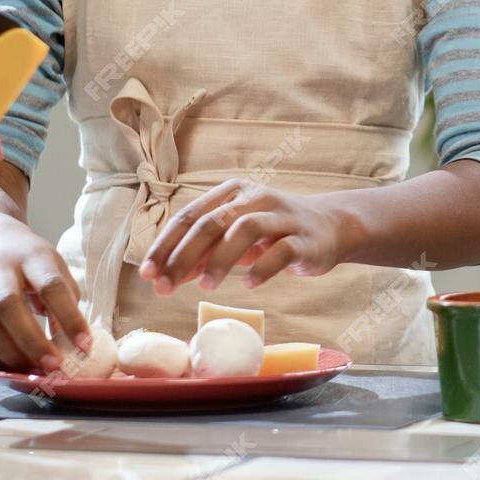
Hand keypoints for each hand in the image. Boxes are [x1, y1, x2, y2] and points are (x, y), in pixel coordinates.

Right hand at [0, 213, 91, 372]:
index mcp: (32, 257)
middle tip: (53, 366)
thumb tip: (72, 341)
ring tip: (33, 373)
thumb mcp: (53, 267)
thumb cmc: (28, 258)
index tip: (85, 345)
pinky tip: (10, 368)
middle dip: (31, 340)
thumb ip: (64, 300)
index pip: (52, 287)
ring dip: (11, 354)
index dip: (69, 317)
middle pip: (9, 306)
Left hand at [139, 179, 354, 293]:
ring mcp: (283, 216)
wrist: (331, 226)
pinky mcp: (305, 238)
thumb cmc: (274, 232)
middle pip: (212, 222)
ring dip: (220, 259)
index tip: (147, 273)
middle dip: (184, 256)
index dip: (166, 244)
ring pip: (245, 229)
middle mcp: (257, 198)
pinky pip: (281, 251)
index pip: (190, 216)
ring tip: (205, 286)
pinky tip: (248, 284)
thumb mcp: (235, 238)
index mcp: (233, 192)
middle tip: (165, 287)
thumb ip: (204, 252)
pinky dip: (261, 268)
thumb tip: (165, 275)